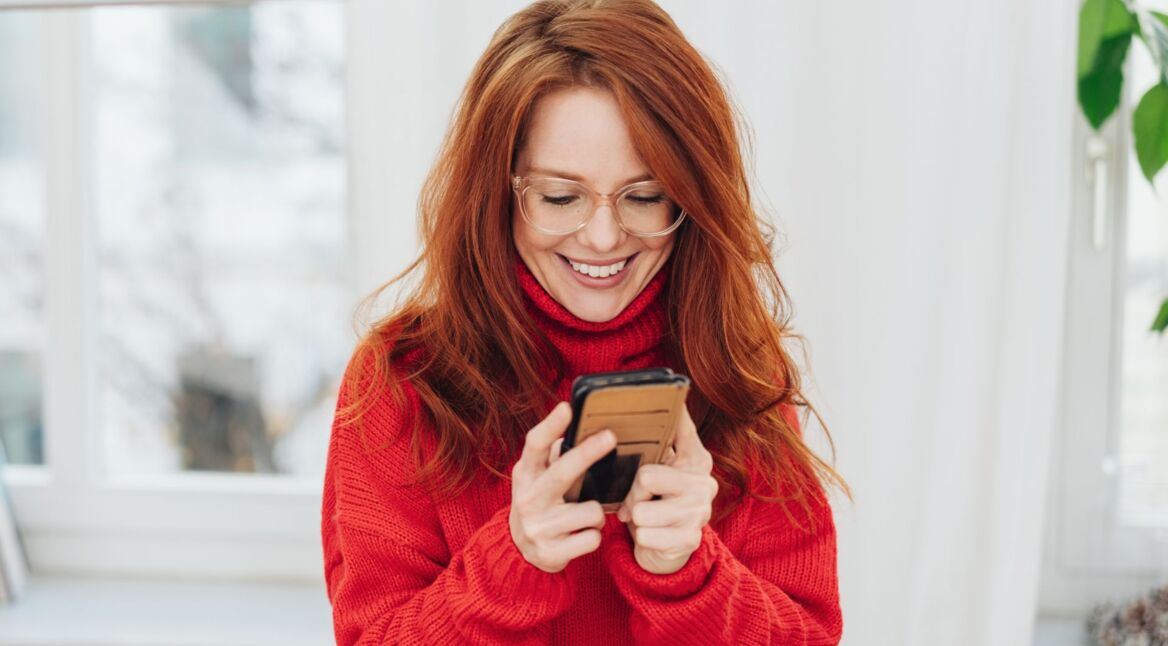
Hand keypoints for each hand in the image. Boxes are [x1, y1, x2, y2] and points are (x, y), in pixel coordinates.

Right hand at [509, 402, 616, 572]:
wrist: (520, 552)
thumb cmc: (539, 503)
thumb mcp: (536, 478)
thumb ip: (552, 456)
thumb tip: (579, 425)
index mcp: (526, 475)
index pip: (534, 446)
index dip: (551, 426)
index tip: (567, 407)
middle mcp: (528, 499)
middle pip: (562, 472)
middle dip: (588, 453)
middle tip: (610, 436)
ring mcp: (539, 528)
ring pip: (591, 511)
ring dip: (596, 513)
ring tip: (583, 517)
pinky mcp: (552, 553)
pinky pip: (593, 537)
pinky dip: (594, 535)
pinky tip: (579, 535)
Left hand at [615, 406, 716, 573]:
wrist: (669, 548)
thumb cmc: (659, 502)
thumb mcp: (661, 470)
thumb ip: (663, 442)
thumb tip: (671, 402)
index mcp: (696, 460)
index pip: (682, 429)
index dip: (675, 413)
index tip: (668, 387)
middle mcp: (704, 483)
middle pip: (646, 476)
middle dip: (633, 492)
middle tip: (637, 499)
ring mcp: (699, 512)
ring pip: (641, 510)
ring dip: (636, 518)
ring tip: (646, 518)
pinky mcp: (690, 538)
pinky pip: (645, 534)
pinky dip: (641, 537)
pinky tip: (652, 535)